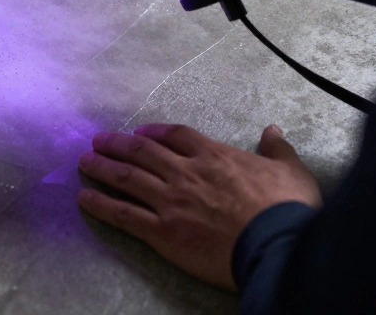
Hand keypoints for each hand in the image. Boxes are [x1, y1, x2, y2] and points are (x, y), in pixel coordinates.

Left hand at [77, 123, 320, 289]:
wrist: (277, 245)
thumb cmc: (288, 210)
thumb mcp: (291, 171)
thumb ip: (278, 149)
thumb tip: (273, 131)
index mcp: (214, 156)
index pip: (176, 136)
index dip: (155, 133)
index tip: (141, 133)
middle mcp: (186, 173)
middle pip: (142, 152)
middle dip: (117, 144)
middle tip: (98, 139)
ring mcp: (171, 201)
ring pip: (127, 178)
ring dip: (102, 167)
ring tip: (83, 160)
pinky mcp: (162, 231)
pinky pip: (123, 214)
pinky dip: (101, 204)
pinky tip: (84, 198)